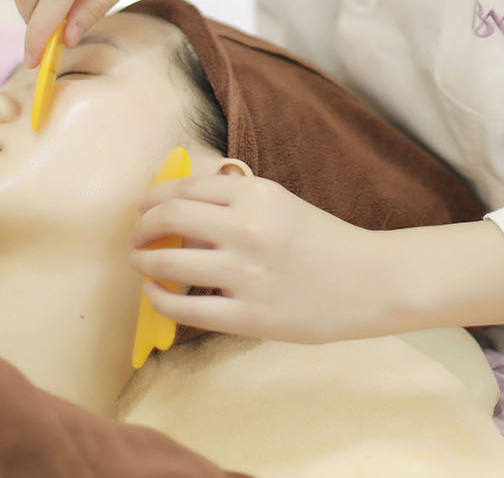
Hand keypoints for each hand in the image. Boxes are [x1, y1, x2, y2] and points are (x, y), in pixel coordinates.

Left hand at [128, 173, 394, 342]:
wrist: (368, 280)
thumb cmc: (322, 239)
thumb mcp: (278, 203)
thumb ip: (233, 203)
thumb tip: (180, 215)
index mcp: (255, 193)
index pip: (184, 188)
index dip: (153, 197)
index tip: (142, 207)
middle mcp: (246, 228)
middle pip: (169, 218)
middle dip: (141, 227)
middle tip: (136, 236)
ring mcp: (245, 274)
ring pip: (170, 263)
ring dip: (144, 261)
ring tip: (139, 263)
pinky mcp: (249, 316)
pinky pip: (186, 309)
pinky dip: (160, 300)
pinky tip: (155, 294)